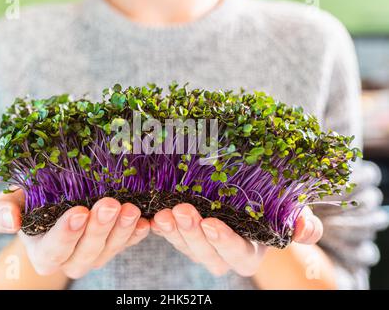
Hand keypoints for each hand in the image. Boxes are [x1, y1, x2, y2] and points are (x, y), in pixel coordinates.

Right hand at [0, 189, 149, 278]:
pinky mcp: (114, 244)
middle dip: (100, 229)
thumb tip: (10, 220)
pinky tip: (145, 219)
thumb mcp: (12, 201)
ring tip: (130, 208)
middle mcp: (71, 259)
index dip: (67, 234)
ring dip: (122, 230)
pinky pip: (128, 243)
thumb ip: (2, 211)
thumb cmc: (30, 202)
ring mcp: (95, 253)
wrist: (52, 203)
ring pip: (110, 250)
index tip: (79, 212)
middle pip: (87, 252)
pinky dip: (137, 233)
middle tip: (110, 204)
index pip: (54, 250)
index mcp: (44, 253)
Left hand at [150, 203, 322, 276]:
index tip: (212, 223)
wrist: (252, 203)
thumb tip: (304, 232)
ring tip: (165, 212)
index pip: (236, 252)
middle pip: (205, 251)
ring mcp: (200, 246)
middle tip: (183, 211)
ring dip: (173, 230)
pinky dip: (161, 226)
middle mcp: (221, 254)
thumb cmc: (274, 209)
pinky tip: (154, 213)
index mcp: (248, 253)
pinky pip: (170, 235)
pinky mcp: (184, 234)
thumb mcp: (294, 212)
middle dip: (193, 233)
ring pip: (184, 245)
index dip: (224, 241)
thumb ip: (303, 224)